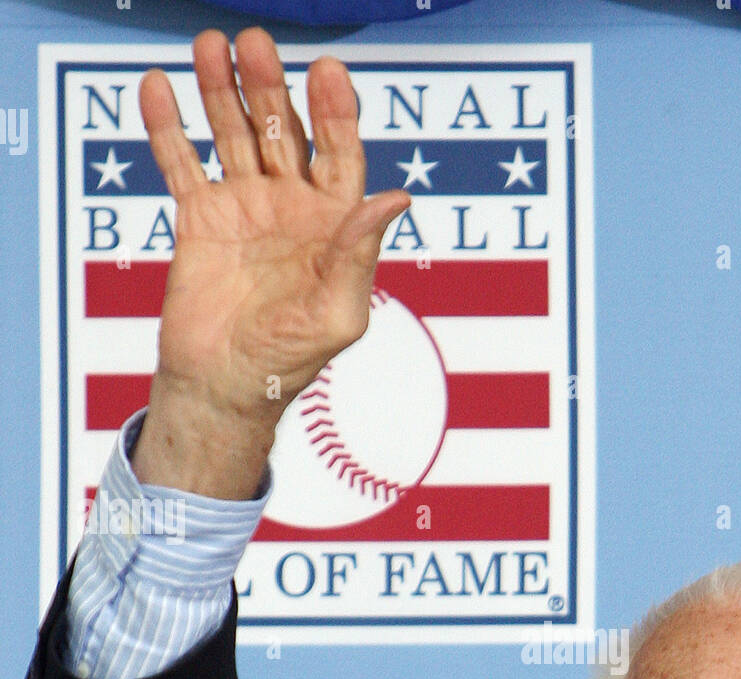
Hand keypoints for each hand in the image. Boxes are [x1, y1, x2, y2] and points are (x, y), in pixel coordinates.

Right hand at [133, 28, 410, 498]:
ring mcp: (244, 209)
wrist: (226, 386)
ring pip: (233, 134)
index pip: (339, 155)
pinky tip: (160, 86)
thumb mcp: (339, 313)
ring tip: (211, 45)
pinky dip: (169, 126)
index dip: (335, 114)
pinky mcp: (200, 219)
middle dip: (270, 87)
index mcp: (334, 227)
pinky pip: (182, 163)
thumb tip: (395, 196)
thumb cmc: (291, 360)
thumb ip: (361, 254)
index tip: (329, 72)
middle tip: (256, 44)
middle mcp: (291, 208)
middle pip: (283, 132)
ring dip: (221, 90)